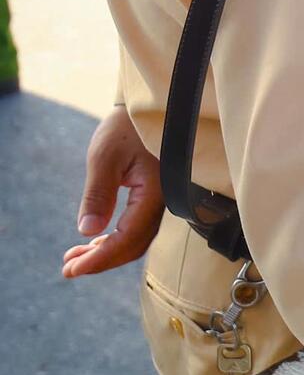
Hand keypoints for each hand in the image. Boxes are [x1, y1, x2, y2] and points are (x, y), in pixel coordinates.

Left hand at [62, 107, 163, 277]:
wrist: (153, 105)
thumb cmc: (128, 126)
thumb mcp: (105, 157)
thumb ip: (98, 195)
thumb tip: (86, 231)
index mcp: (155, 192)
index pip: (127, 238)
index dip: (100, 259)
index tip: (71, 269)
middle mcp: (165, 200)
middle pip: (135, 245)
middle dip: (101, 260)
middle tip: (68, 268)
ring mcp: (163, 199)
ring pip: (138, 238)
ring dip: (108, 251)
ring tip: (76, 257)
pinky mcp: (157, 196)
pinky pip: (140, 226)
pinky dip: (118, 238)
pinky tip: (97, 239)